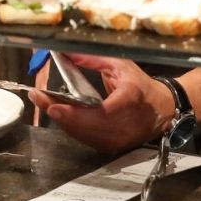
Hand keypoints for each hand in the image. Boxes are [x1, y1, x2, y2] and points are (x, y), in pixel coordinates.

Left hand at [29, 53, 172, 154]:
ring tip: (44, 103)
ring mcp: (118, 139)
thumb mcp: (120, 65)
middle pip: (85, 126)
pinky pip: (87, 139)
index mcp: (130, 99)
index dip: (74, 113)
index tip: (53, 105)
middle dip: (59, 113)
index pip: (100, 112)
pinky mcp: (113, 146)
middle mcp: (124, 124)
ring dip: (62, 120)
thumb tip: (66, 53)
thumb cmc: (140, 85)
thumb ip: (92, 59)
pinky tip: (59, 114)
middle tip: (38, 98)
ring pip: (83, 135)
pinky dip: (71, 127)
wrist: (162, 110)